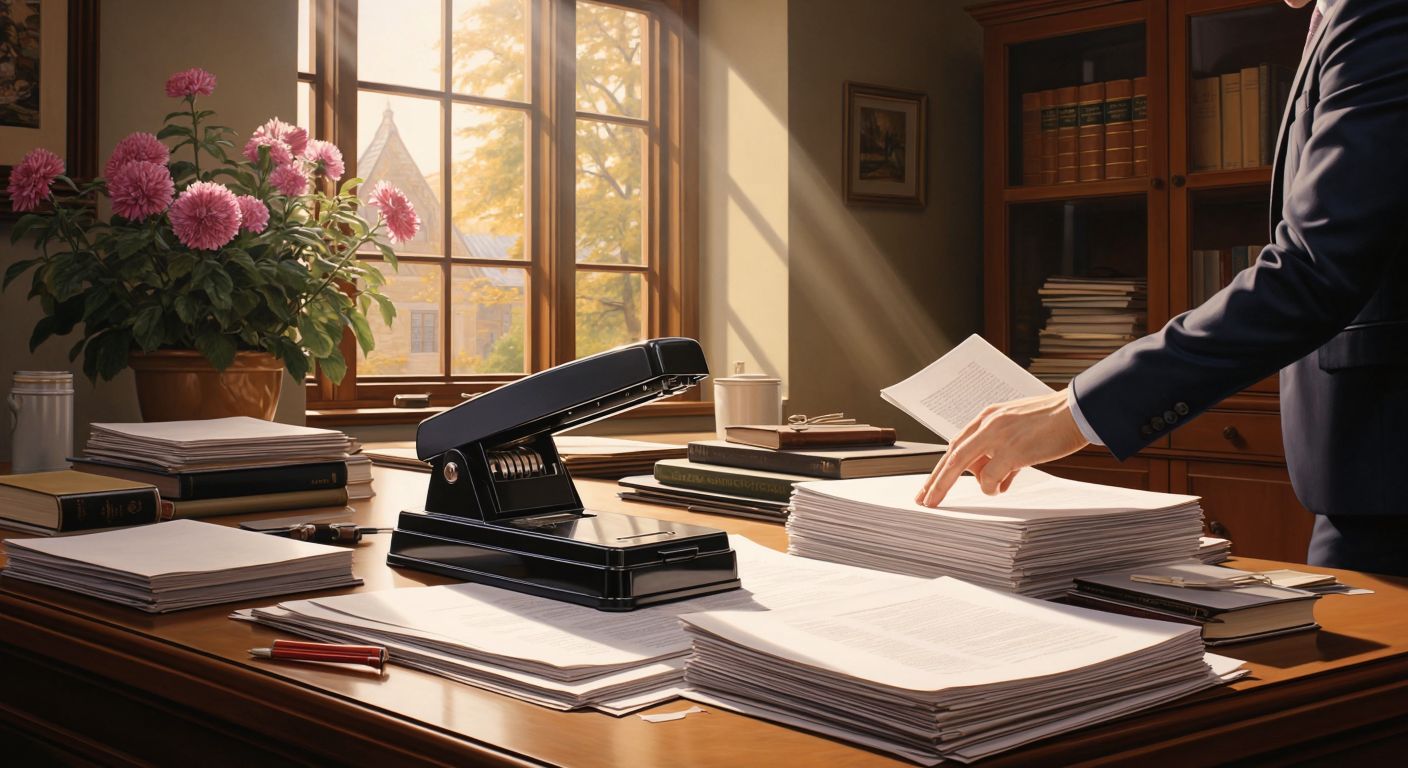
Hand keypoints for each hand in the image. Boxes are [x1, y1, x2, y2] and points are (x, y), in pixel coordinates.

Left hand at [915, 390, 1089, 506]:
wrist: (1078, 411)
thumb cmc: (1054, 422)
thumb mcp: (1020, 430)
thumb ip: (1002, 451)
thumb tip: (997, 479)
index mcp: (988, 416)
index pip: (956, 445)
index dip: (941, 467)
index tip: (930, 485)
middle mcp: (987, 424)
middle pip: (951, 457)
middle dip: (936, 482)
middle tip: (924, 501)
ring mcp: (997, 436)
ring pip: (964, 467)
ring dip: (975, 484)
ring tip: (991, 488)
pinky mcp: (1011, 451)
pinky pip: (990, 478)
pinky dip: (992, 488)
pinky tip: (1001, 488)